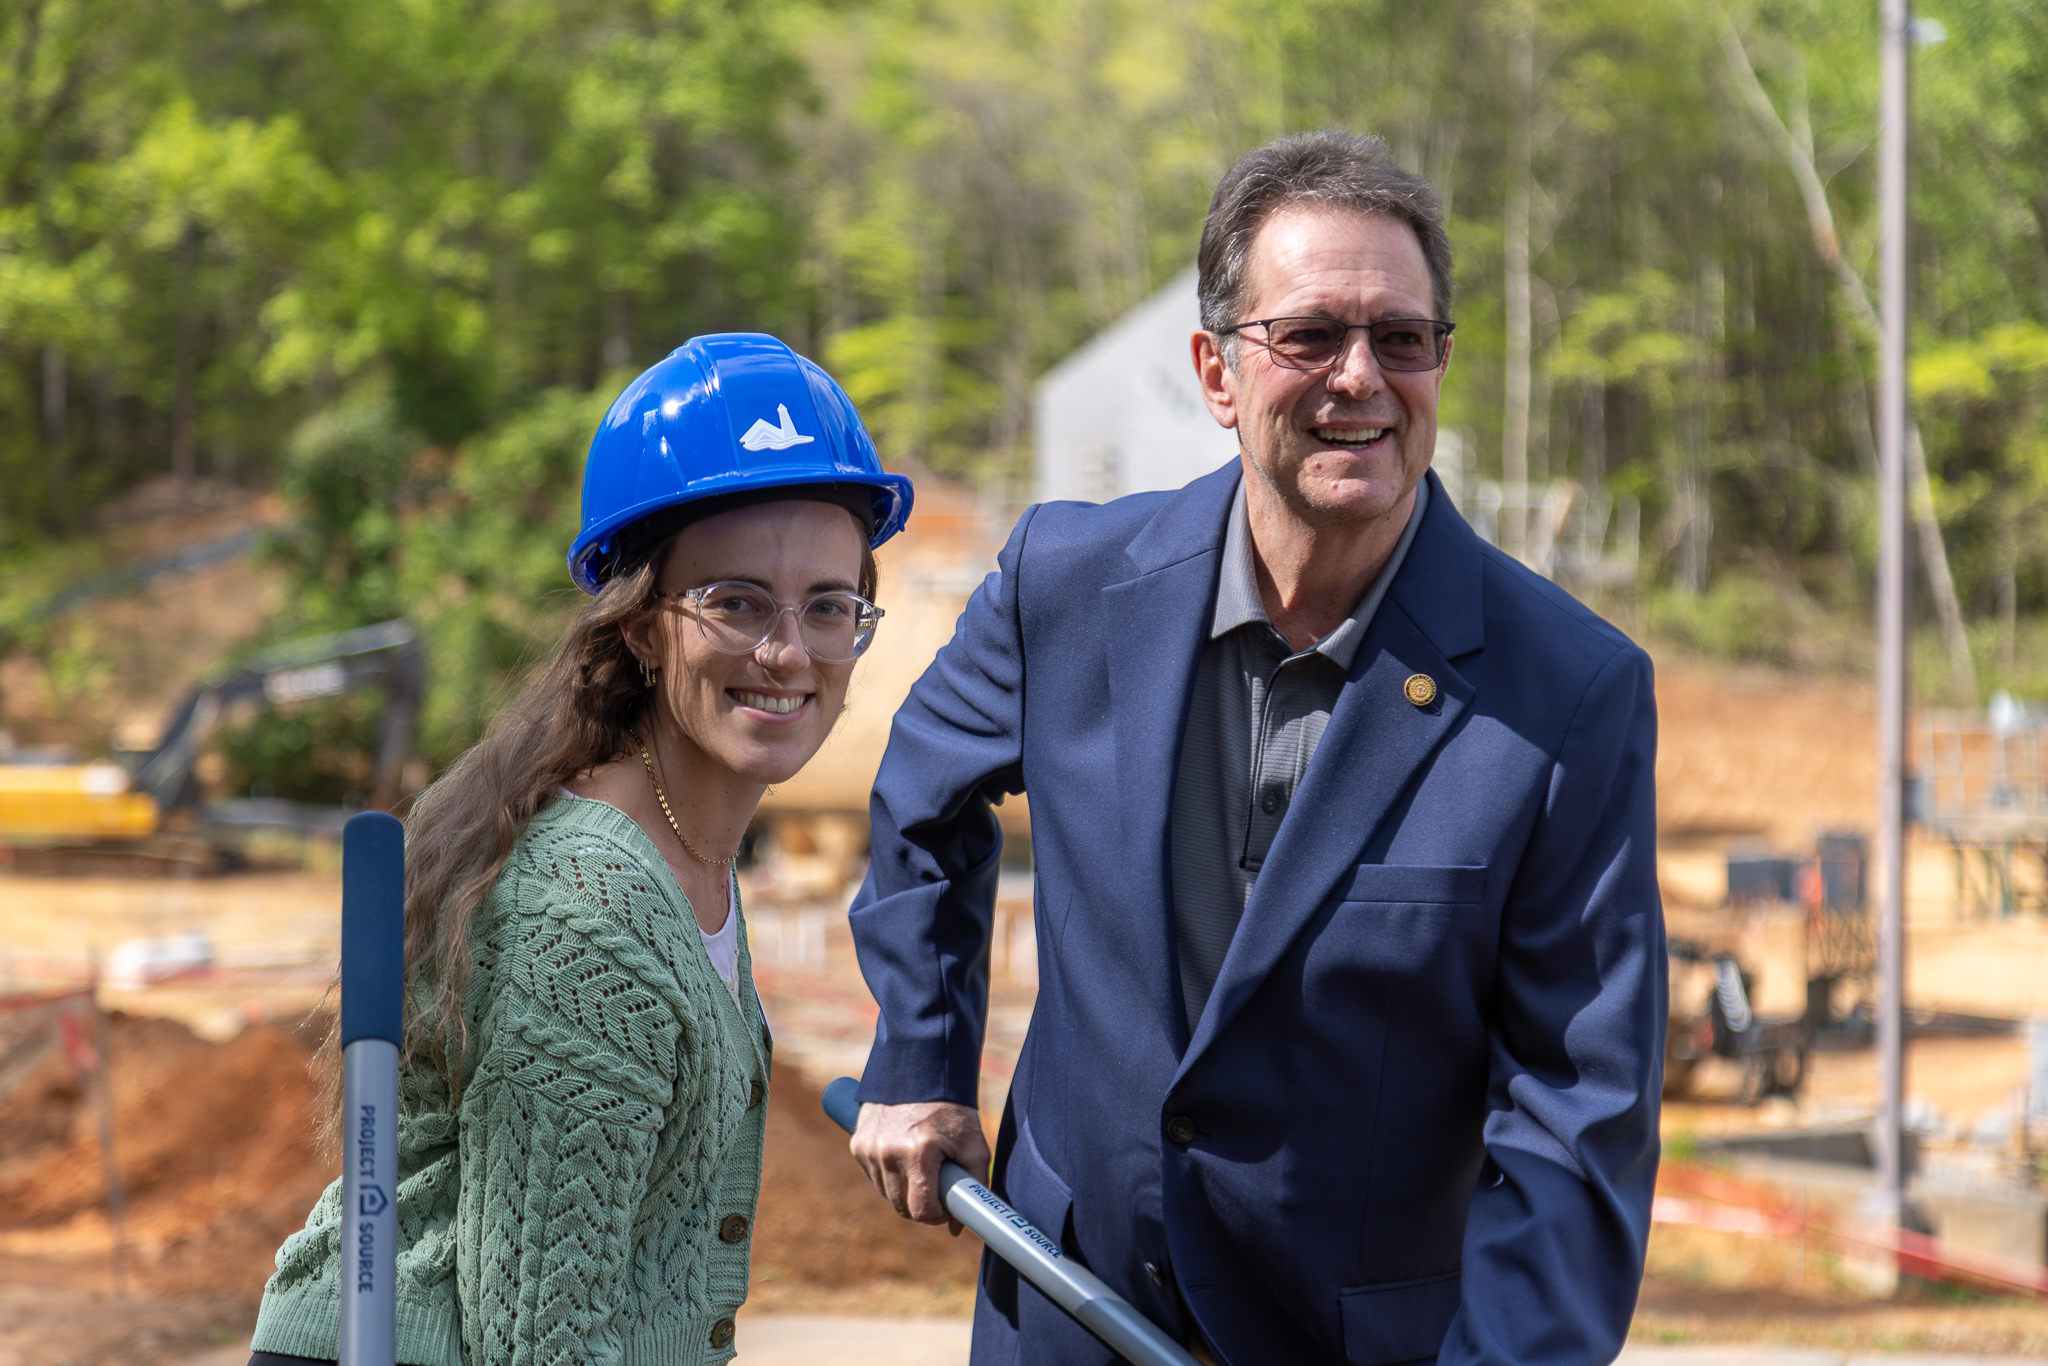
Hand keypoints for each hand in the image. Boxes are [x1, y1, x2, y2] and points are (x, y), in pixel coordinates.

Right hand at [850, 1100, 990, 1233]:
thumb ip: (974, 1187)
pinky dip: (889, 1174)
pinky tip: (904, 1154)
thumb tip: (957, 1227)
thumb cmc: (952, 1109)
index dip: (937, 1216)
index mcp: (919, 1153)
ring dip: (904, 1190)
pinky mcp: (857, 1143)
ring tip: (922, 1165)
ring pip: (886, 1194)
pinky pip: (874, 1176)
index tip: (947, 1208)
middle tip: (937, 1187)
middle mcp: (888, 1153)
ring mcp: (868, 1149)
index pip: (921, 1211)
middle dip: (921, 1205)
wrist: (920, 1069)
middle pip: (902, 1207)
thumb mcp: (974, 1145)